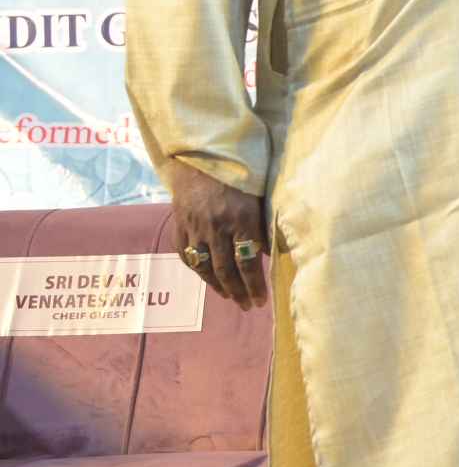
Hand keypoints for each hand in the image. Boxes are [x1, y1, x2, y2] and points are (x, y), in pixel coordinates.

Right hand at [165, 159, 269, 308]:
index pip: (249, 262)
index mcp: (241, 219)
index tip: (262, 301)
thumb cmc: (240, 177)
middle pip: (227, 269)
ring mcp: (195, 228)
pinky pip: (188, 256)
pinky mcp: (180, 227)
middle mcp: (217, 227)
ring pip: (205, 267)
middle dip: (239, 292)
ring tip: (232, 298)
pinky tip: (209, 280)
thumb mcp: (259, 198)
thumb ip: (263, 226)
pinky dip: (198, 271)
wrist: (200, 160)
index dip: (255, 285)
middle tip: (249, 306)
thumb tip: (270, 254)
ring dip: (219, 287)